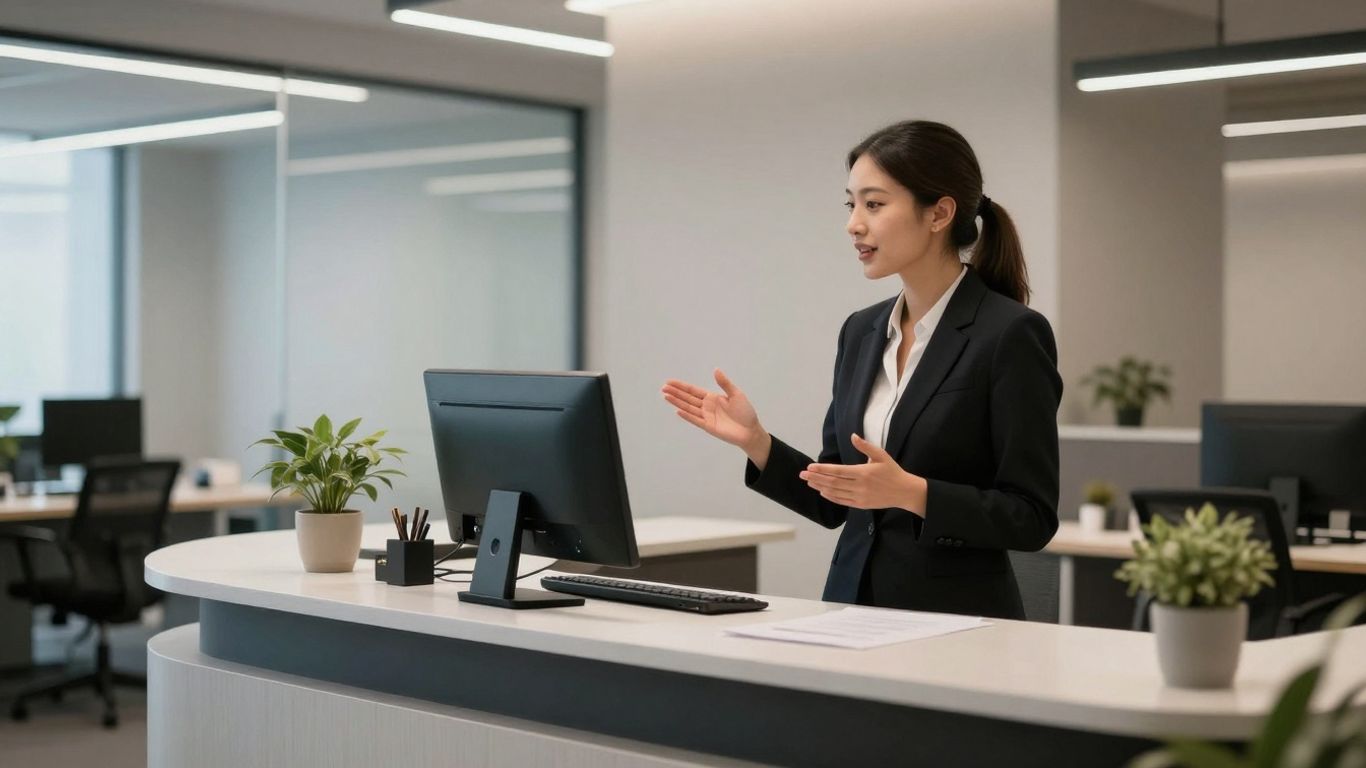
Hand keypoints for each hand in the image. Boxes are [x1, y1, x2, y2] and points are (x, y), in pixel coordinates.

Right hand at [662, 369, 767, 453]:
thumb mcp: (736, 394)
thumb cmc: (745, 412)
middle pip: (687, 398)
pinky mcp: (708, 427)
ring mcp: (706, 417)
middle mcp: (706, 406)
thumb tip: (716, 370)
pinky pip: (695, 420)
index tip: (670, 382)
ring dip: (677, 402)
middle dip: (676, 393)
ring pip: (688, 408)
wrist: (751, 431)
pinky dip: (687, 416)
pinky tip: (678, 411)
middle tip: (663, 388)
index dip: (681, 386)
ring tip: (666, 396)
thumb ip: (725, 383)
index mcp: (712, 397)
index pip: (693, 390)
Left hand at [800, 433, 926, 514]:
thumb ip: (865, 446)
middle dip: (816, 478)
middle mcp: (860, 486)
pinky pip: (842, 501)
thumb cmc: (892, 471)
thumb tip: (853, 436)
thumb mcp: (881, 455)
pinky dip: (830, 497)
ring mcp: (860, 497)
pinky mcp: (861, 505)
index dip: (822, 469)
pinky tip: (822, 492)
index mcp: (863, 473)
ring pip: (835, 492)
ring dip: (820, 487)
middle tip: (802, 474)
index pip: (838, 471)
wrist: (904, 492)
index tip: (810, 467)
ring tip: (809, 482)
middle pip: (833, 482)